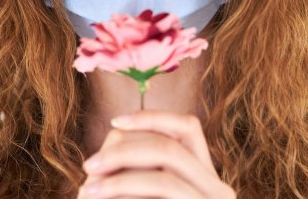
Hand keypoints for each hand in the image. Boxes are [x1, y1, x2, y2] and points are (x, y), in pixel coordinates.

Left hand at [77, 109, 235, 197]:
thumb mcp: (145, 189)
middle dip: (124, 150)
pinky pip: (161, 189)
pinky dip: (127, 189)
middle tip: (89, 166)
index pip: (188, 127)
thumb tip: (119, 130)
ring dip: (121, 176)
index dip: (152, 117)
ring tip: (89, 190)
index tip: (115, 122)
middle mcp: (218, 188)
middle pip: (169, 146)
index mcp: (206, 174)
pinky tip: (100, 197)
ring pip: (164, 172)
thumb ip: (143, 164)